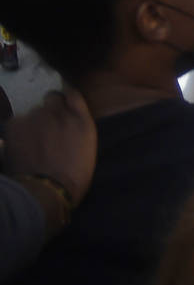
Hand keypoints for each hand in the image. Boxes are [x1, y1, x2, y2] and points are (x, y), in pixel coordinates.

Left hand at [3, 89, 96, 204]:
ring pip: (33, 112)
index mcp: (82, 120)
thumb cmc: (73, 178)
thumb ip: (77, 129)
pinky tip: (20, 146)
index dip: (67, 99)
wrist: (46, 190)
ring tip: (32, 141)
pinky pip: (17, 121)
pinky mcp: (16, 124)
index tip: (64, 106)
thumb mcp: (87, 149)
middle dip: (50, 108)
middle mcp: (60, 112)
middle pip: (52, 98)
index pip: (73, 94)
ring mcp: (37, 116)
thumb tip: (68, 123)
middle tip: (47, 126)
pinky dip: (18, 130)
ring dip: (34, 122)